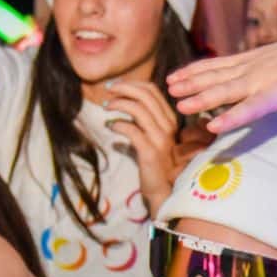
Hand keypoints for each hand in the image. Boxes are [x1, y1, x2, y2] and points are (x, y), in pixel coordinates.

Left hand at [105, 79, 188, 209]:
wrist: (163, 192)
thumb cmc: (155, 166)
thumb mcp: (151, 141)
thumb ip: (141, 125)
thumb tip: (118, 116)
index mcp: (170, 120)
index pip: (153, 91)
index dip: (132, 84)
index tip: (116, 87)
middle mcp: (168, 126)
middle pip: (145, 94)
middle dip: (123, 87)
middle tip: (107, 90)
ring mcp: (160, 139)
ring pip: (138, 108)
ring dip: (118, 103)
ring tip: (106, 107)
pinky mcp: (150, 152)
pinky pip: (132, 129)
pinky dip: (118, 124)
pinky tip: (110, 126)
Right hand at [166, 34, 276, 142]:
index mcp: (275, 92)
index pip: (251, 107)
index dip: (232, 117)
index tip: (213, 126)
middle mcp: (258, 77)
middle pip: (226, 89)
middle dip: (202, 98)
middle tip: (180, 107)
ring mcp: (248, 65)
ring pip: (215, 74)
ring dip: (192, 81)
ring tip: (171, 90)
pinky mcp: (242, 58)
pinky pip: (215, 64)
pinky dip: (195, 69)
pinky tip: (176, 76)